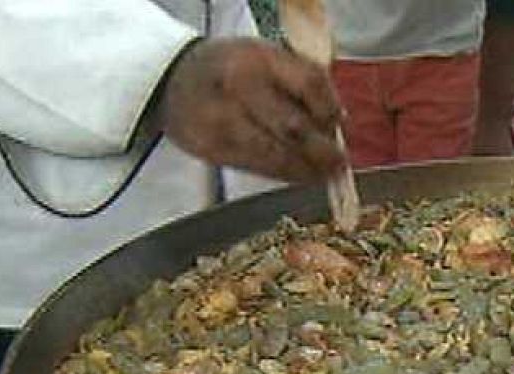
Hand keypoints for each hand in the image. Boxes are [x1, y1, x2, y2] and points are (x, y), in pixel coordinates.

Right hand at [161, 39, 343, 182]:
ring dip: (306, 170)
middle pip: (294, 127)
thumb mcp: (264, 57)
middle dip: (323, 150)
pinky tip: (298, 174)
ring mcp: (223, 122)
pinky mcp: (212, 149)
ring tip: (324, 175)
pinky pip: (257, 167)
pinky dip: (283, 174)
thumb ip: (299, 81)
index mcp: (258, 58)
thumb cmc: (231, 68)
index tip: (339, 123)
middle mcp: (239, 88)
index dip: (329, 108)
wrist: (173, 80)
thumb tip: (336, 121)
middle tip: (340, 163)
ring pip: (277, 155)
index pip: (309, 83)